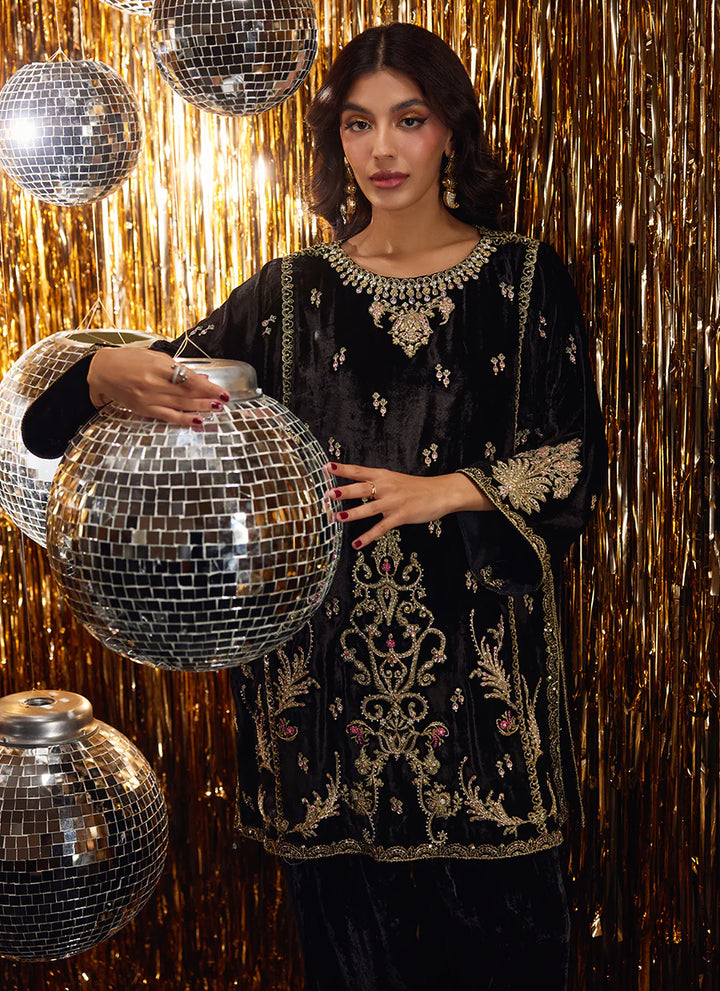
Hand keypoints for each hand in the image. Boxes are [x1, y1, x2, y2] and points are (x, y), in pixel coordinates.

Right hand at [88, 347, 228, 424]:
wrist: (101, 371)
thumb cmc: (127, 360)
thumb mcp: (153, 356)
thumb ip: (176, 367)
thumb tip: (200, 376)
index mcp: (158, 365)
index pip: (189, 377)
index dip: (207, 385)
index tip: (221, 389)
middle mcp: (154, 382)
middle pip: (188, 392)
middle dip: (209, 396)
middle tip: (225, 399)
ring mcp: (149, 397)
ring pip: (181, 404)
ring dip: (202, 407)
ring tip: (217, 408)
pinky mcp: (144, 409)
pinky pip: (168, 416)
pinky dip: (184, 419)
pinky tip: (198, 420)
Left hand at [326, 461, 493, 548]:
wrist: (440, 493)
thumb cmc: (415, 488)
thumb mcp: (394, 480)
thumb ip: (376, 483)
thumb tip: (354, 488)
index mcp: (383, 476)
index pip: (359, 471)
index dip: (342, 469)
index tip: (326, 466)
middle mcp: (386, 487)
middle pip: (361, 488)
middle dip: (344, 491)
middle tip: (327, 494)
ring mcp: (393, 502)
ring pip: (369, 508)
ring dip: (352, 514)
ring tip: (336, 518)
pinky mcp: (401, 516)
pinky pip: (381, 528)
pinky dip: (368, 537)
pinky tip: (356, 544)